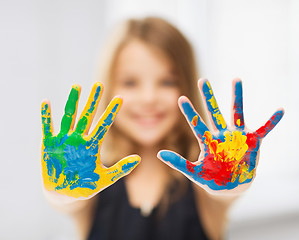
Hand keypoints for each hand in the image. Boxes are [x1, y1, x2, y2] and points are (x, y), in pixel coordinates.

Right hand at [41, 82, 139, 198]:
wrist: (65, 195)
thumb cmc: (85, 186)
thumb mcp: (105, 178)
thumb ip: (121, 168)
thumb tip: (138, 158)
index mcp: (92, 145)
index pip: (104, 125)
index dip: (112, 112)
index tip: (120, 98)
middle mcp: (79, 138)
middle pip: (87, 116)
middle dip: (93, 100)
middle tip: (99, 84)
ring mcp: (64, 140)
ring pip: (69, 117)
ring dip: (72, 102)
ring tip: (77, 86)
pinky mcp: (49, 145)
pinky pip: (47, 128)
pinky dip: (46, 116)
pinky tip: (46, 102)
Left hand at [158, 79, 283, 194]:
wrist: (231, 186)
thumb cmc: (212, 178)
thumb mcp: (194, 172)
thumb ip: (179, 163)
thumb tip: (159, 154)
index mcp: (208, 141)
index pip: (196, 124)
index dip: (189, 112)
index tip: (180, 98)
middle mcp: (222, 135)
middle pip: (214, 112)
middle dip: (208, 97)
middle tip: (202, 80)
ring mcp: (237, 137)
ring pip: (236, 113)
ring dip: (236, 97)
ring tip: (236, 79)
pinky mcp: (252, 143)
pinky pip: (264, 129)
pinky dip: (272, 121)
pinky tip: (280, 110)